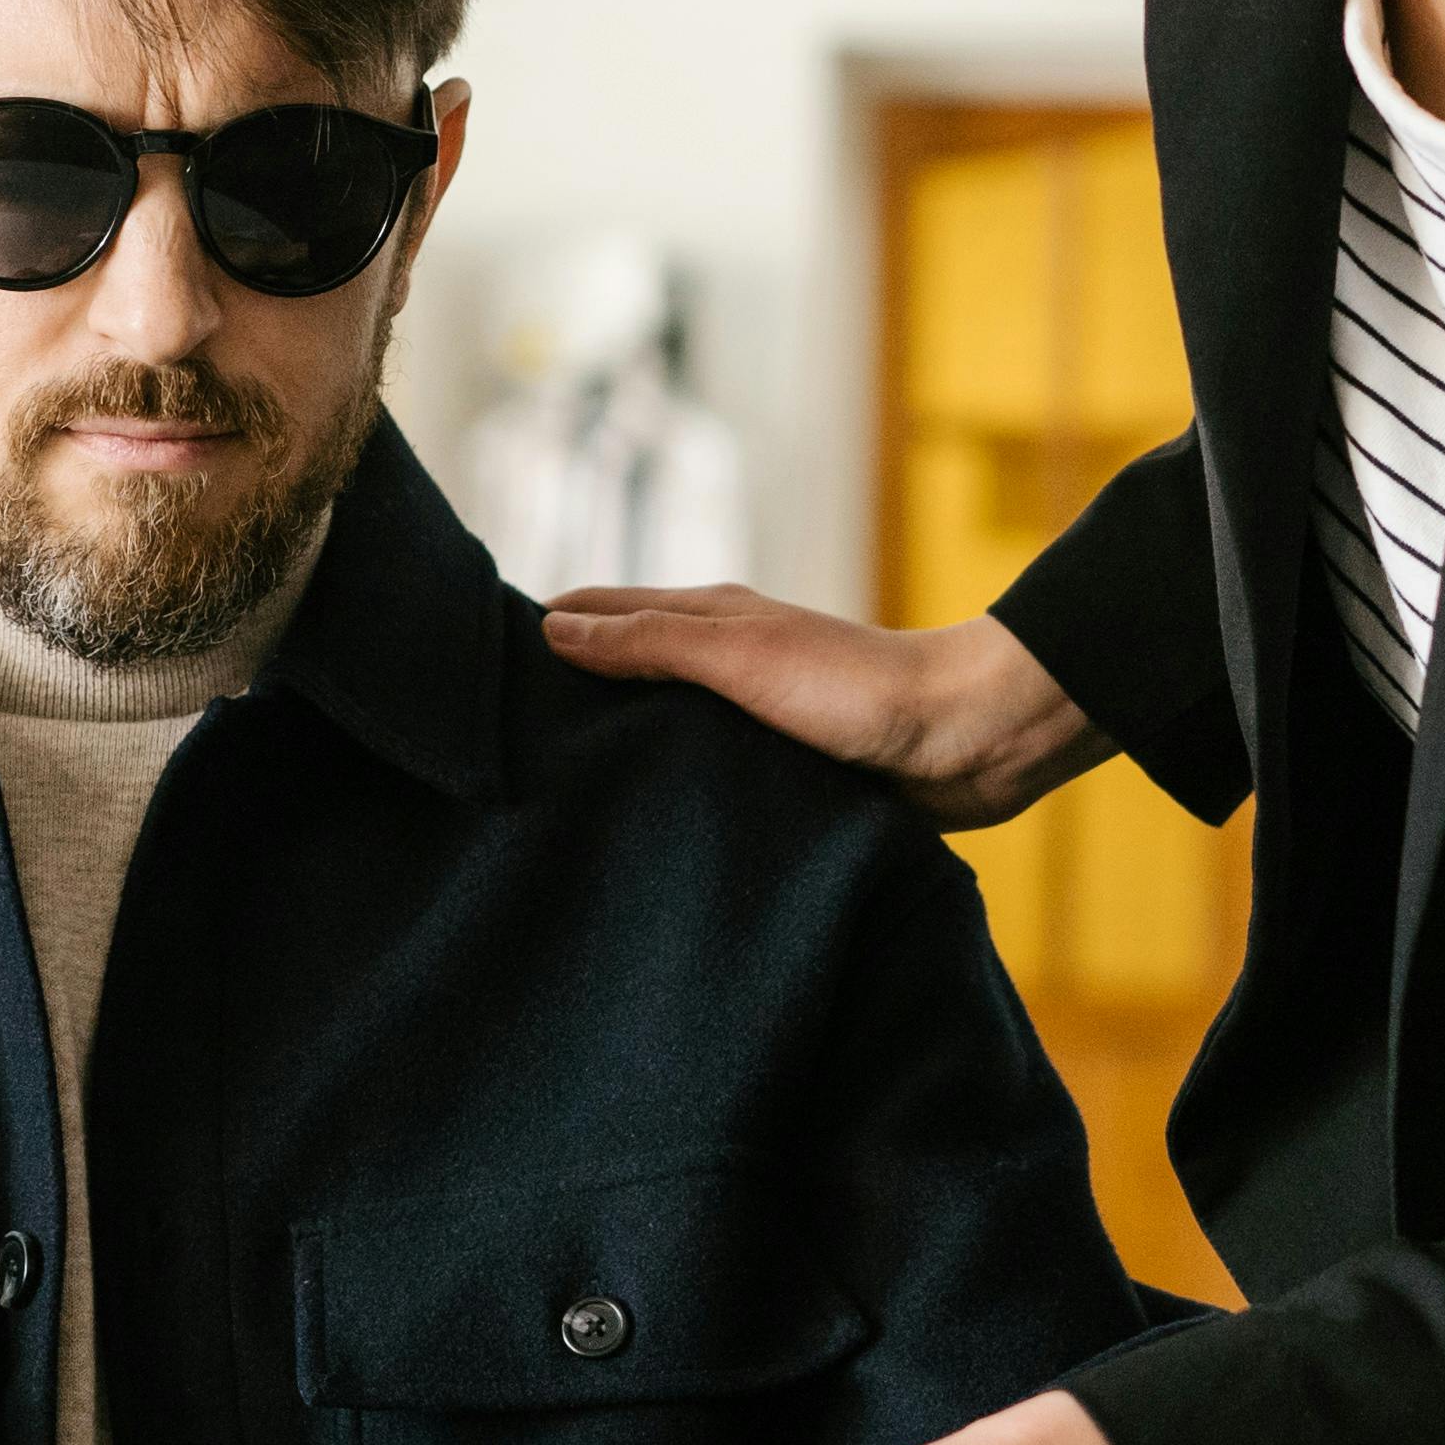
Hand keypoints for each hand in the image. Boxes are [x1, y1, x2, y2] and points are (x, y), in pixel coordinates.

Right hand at [536, 588, 1102, 831]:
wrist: (968, 744)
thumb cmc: (860, 691)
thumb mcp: (741, 657)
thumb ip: (651, 642)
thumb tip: (554, 628)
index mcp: (709, 619)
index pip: (597, 613)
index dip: (540, 633)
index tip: (476, 673)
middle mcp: (723, 664)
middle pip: (620, 673)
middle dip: (564, 698)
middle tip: (497, 752)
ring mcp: (750, 719)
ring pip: (660, 731)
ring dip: (617, 753)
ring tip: (553, 801)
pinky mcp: (780, 773)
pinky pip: (704, 780)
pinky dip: (667, 792)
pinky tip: (639, 830)